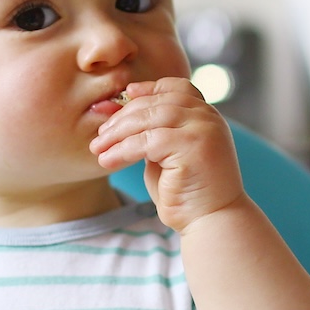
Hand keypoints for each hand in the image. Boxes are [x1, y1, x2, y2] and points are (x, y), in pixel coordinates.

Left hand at [91, 77, 244, 231]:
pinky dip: (123, 150)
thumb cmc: (186, 192)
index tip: (124, 96)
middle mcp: (208, 118)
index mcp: (206, 116)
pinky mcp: (193, 147)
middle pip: (158, 102)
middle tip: (99, 134)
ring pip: (151, 118)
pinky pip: (148, 141)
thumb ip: (154, 134)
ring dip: (119, 133)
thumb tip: (118, 118)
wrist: (212, 221)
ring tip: (98, 148)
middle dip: (124, 116)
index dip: (149, 89)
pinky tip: (108, 161)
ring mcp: (203, 130)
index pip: (176, 87)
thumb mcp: (167, 155)